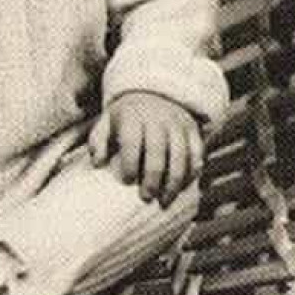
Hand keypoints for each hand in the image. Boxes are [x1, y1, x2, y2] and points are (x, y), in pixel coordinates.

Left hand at [88, 93, 203, 207]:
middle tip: (146, 197)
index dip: (130, 163)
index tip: (127, 181)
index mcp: (133, 116)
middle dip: (152, 179)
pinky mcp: (193, 130)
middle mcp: (158, 119)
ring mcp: (178, 124)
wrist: (153, 93)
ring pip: (181, 157)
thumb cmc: (126, 117)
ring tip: (164, 201)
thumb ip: (98, 141)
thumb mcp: (107, 123)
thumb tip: (97, 164)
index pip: (132, 141)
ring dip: (174, 182)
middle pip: (158, 152)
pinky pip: (197, 154)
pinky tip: (182, 189)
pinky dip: (192, 173)